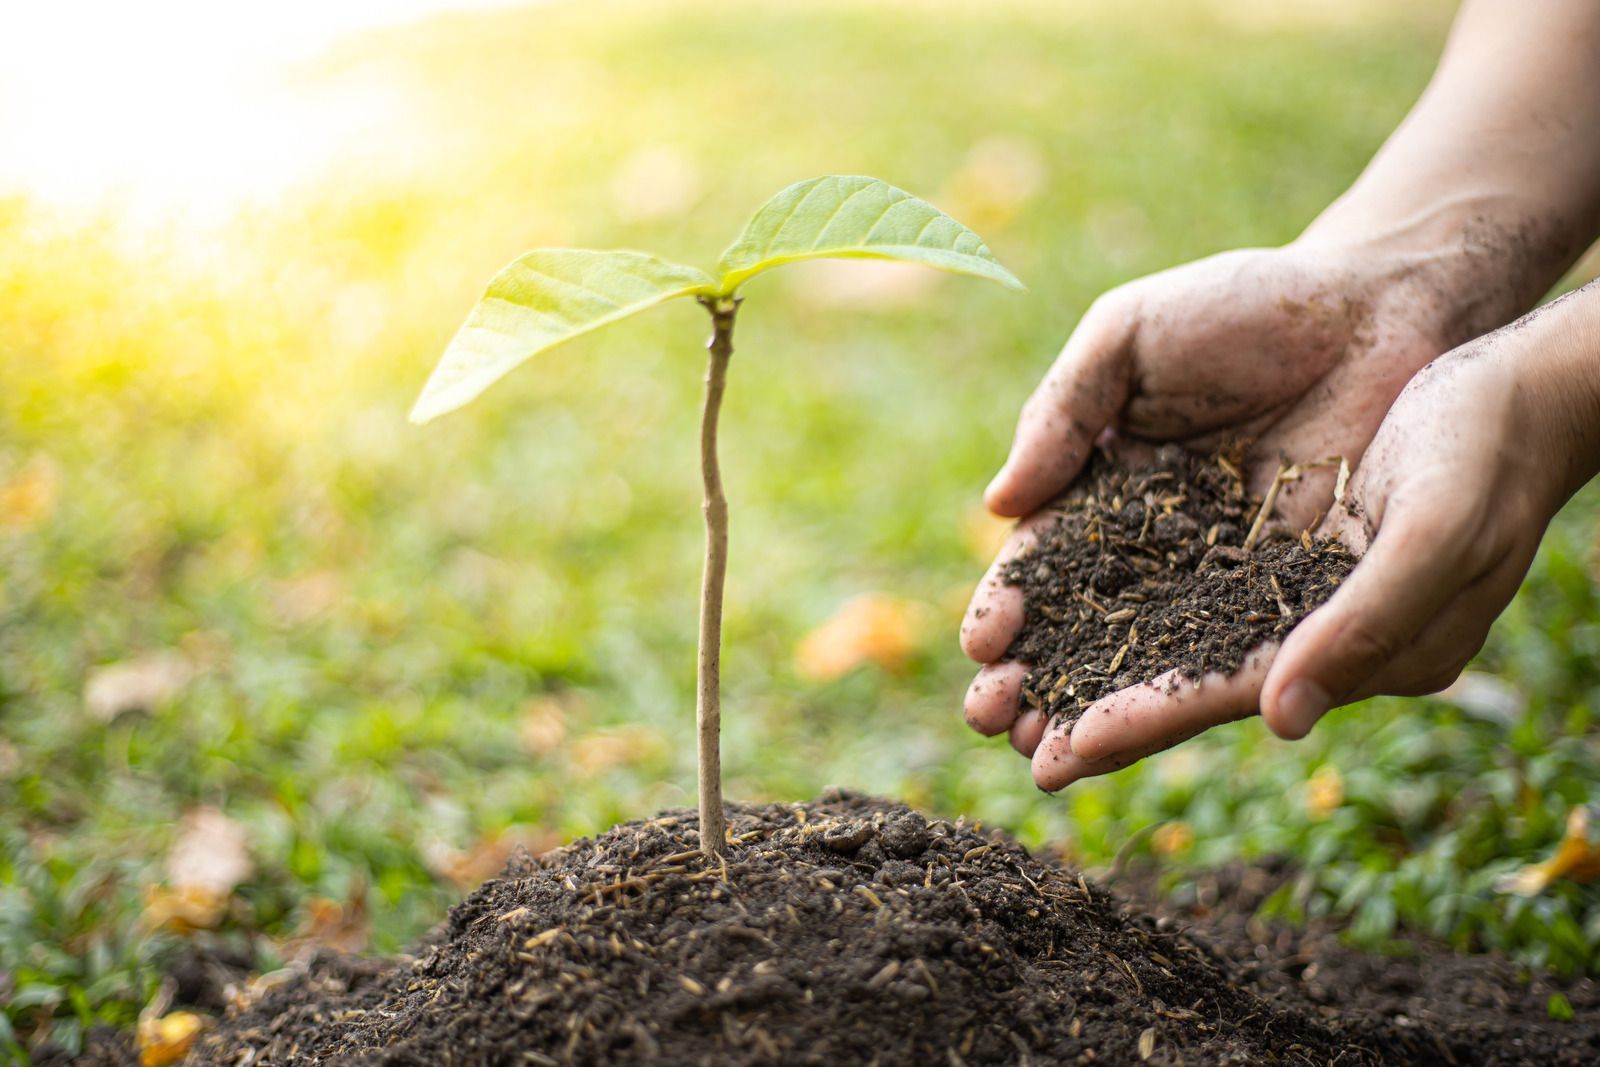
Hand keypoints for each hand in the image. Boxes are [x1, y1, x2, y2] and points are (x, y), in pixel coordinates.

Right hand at [960, 239, 1510, 786]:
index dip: (1008, 606)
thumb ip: (1060, 412)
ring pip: (1145, 661)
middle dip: (1032, 680)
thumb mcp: (1129, 336)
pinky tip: (1140, 740)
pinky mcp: (1293, 599)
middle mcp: (1155, 547)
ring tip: (1046, 761)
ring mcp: (1222, 579)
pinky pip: (1231, 658)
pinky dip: (1183, 703)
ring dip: (1093, 714)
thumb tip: (998, 507)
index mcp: (1103, 487)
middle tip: (993, 719)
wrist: (1381, 305)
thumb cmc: (1247, 306)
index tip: (982, 643)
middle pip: (1081, 630)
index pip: (1043, 564)